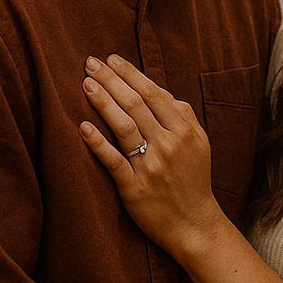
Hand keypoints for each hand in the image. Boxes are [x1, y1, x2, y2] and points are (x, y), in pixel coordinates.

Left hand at [80, 55, 220, 256]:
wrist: (194, 224)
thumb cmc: (193, 179)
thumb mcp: (199, 142)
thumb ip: (183, 114)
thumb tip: (158, 90)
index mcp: (183, 130)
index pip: (153, 93)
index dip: (130, 73)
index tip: (111, 58)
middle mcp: (168, 145)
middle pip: (135, 104)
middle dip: (111, 80)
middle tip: (90, 63)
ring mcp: (150, 167)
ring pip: (123, 127)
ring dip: (102, 102)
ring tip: (86, 84)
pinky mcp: (134, 189)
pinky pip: (113, 161)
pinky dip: (98, 143)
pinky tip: (83, 127)